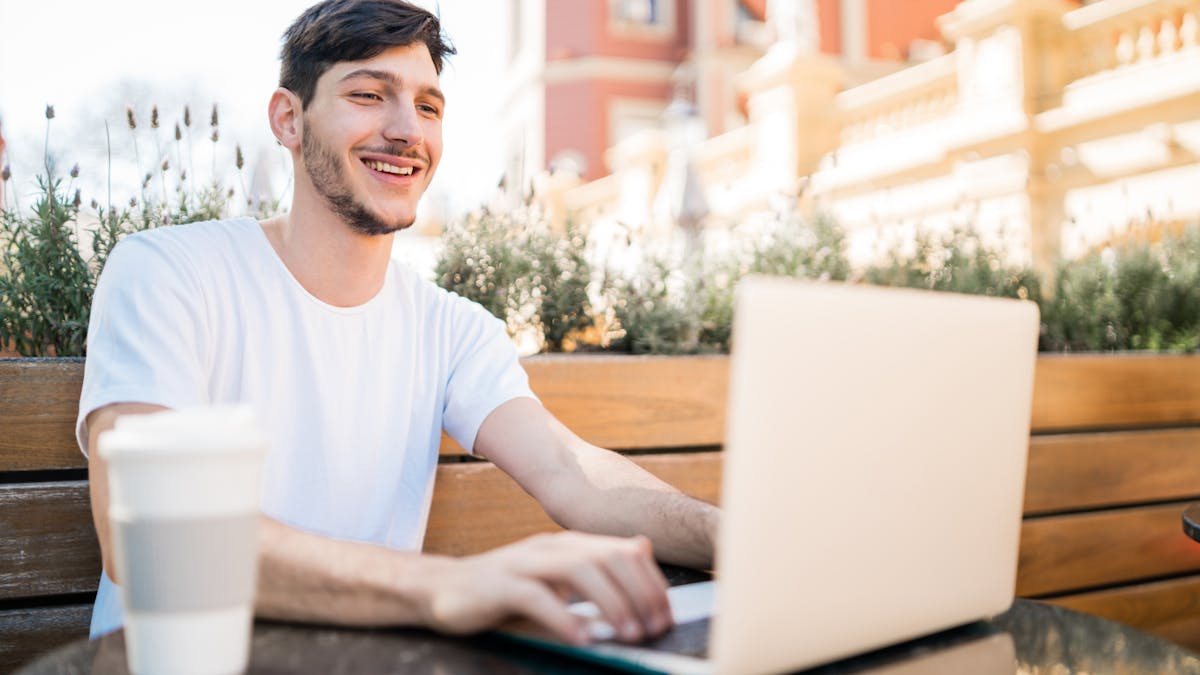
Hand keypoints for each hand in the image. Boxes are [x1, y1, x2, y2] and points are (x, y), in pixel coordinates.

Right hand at [420, 531, 671, 644]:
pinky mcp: (499, 585)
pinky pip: (537, 597)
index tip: (666, 616)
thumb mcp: (557, 578)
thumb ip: (597, 565)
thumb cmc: (505, 591)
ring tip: (627, 634)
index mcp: (568, 544)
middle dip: (639, 593)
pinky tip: (582, 638)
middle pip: (607, 557)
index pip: (623, 552)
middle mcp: (549, 546)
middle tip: (654, 629)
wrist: (440, 589)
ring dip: (611, 603)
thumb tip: (642, 549)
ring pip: (578, 569)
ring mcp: (523, 562)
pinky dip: (564, 618)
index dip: (652, 583)